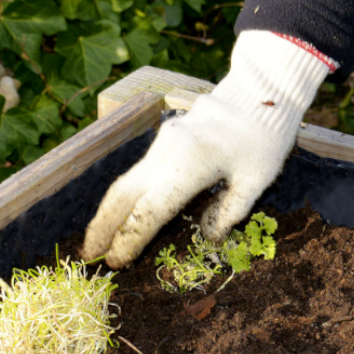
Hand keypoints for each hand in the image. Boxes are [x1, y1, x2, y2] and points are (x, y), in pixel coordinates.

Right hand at [81, 30, 331, 267]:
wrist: (260, 91)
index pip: (150, 211)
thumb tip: (209, 238)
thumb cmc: (265, 138)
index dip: (130, 239)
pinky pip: (139, 172)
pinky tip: (123, 215)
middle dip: (103, 226)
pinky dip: (126, 197)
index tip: (117, 262)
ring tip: (98, 241)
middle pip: (123, 194)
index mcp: (190, 165)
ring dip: (109, 212)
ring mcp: (163, 142)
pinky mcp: (165, 137)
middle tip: (88, 256)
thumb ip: (230, 212)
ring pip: (126, 181)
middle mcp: (167, 151)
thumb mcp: (257, 181)